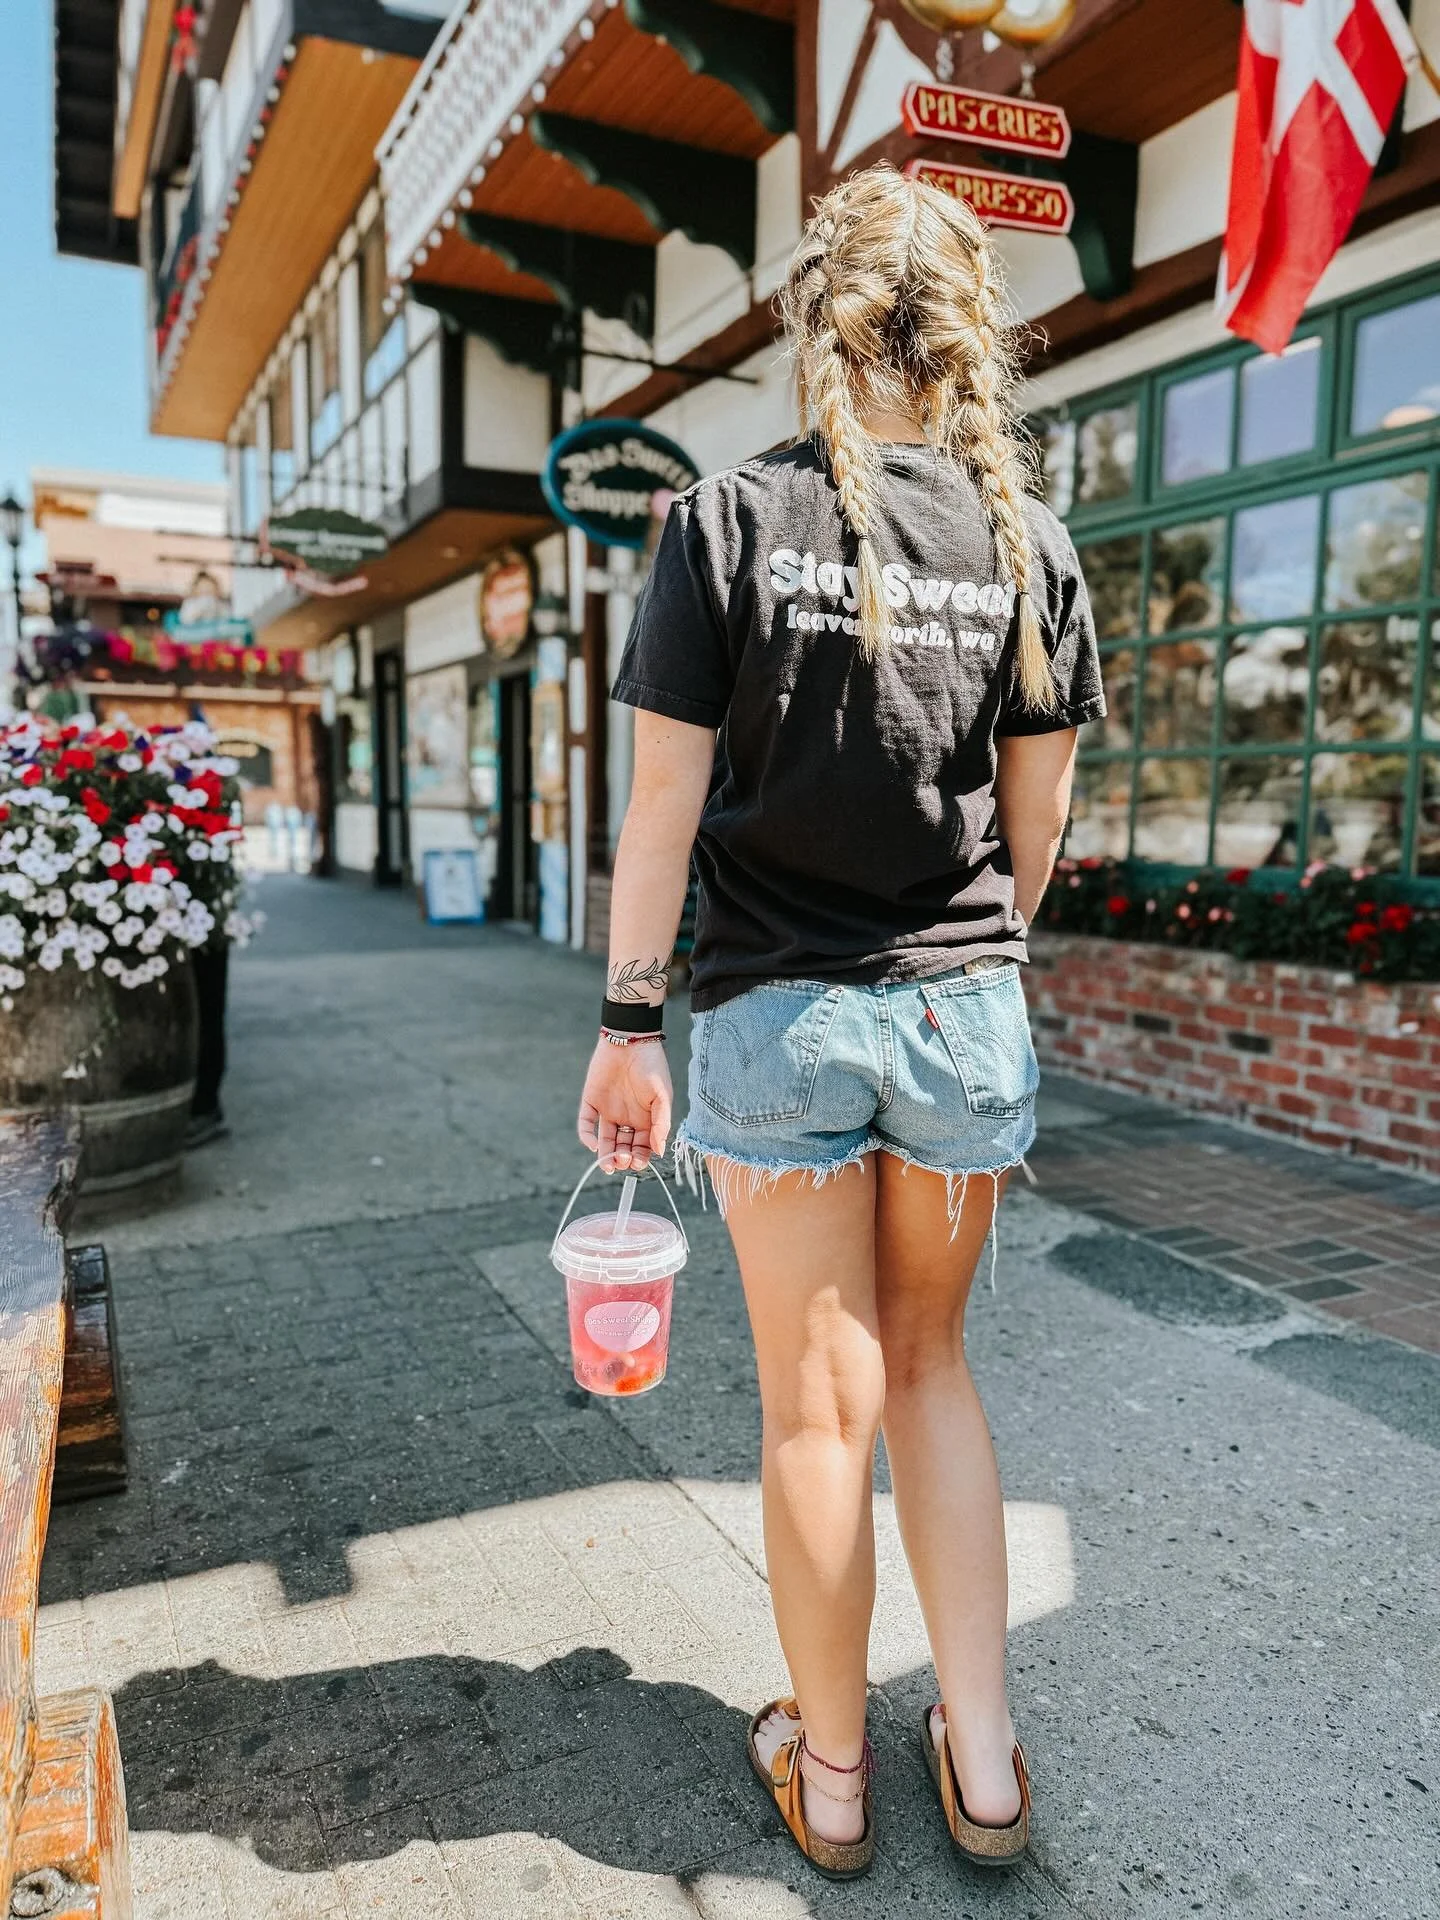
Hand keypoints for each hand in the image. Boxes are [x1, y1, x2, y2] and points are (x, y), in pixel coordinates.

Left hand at [577, 1038, 672, 1172]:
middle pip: (623, 1147)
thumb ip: (661, 1123)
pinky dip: (587, 1135)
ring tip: (608, 1164)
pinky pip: (586, 1122)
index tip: (638, 1164)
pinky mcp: (591, 1101)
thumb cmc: (652, 1066)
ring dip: (605, 1154)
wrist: (631, 1040)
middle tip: (623, 1161)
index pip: (642, 1147)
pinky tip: (593, 1144)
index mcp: (645, 1119)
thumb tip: (660, 1151)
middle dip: (623, 1158)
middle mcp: (626, 1118)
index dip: (640, 1158)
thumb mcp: (662, 1096)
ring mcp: (608, 1110)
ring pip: (604, 1140)